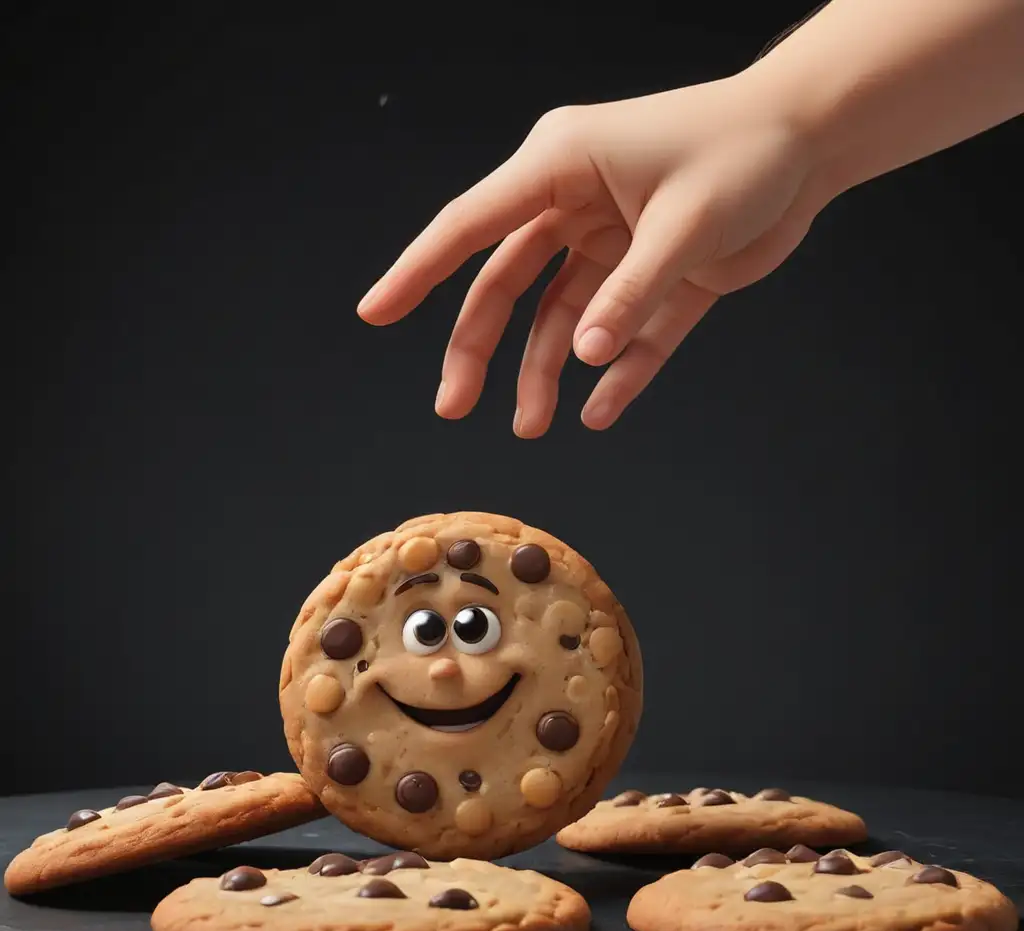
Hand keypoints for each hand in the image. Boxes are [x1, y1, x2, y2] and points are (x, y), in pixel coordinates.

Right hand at [358, 75, 827, 435]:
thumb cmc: (747, 152)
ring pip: (558, 317)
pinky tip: (599, 411)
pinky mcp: (652, 275)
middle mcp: (575, 204)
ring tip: (533, 426)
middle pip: (505, 284)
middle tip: (454, 407)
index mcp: (562, 166)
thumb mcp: (684, 224)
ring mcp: (612, 243)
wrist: (814, 143)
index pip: (472, 225)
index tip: (373, 313)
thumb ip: (630, 293)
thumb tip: (582, 357)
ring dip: (544, 372)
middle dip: (478, 348)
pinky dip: (615, 372)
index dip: (418, 270)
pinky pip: (623, 332)